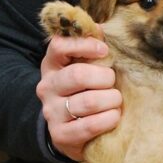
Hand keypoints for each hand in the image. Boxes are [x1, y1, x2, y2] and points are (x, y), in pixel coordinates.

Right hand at [36, 33, 121, 160]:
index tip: (104, 50)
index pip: (59, 46)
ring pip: (88, 102)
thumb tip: (99, 27)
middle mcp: (47, 87)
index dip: (84, 45)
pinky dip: (109, 119)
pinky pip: (90, 125)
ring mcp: (51, 112)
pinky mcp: (61, 135)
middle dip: (105, 77)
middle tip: (112, 82)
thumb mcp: (84, 66)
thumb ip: (91, 47)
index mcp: (52, 65)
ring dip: (111, 99)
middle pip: (78, 75)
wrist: (70, 130)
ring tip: (116, 100)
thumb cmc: (84, 90)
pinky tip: (114, 116)